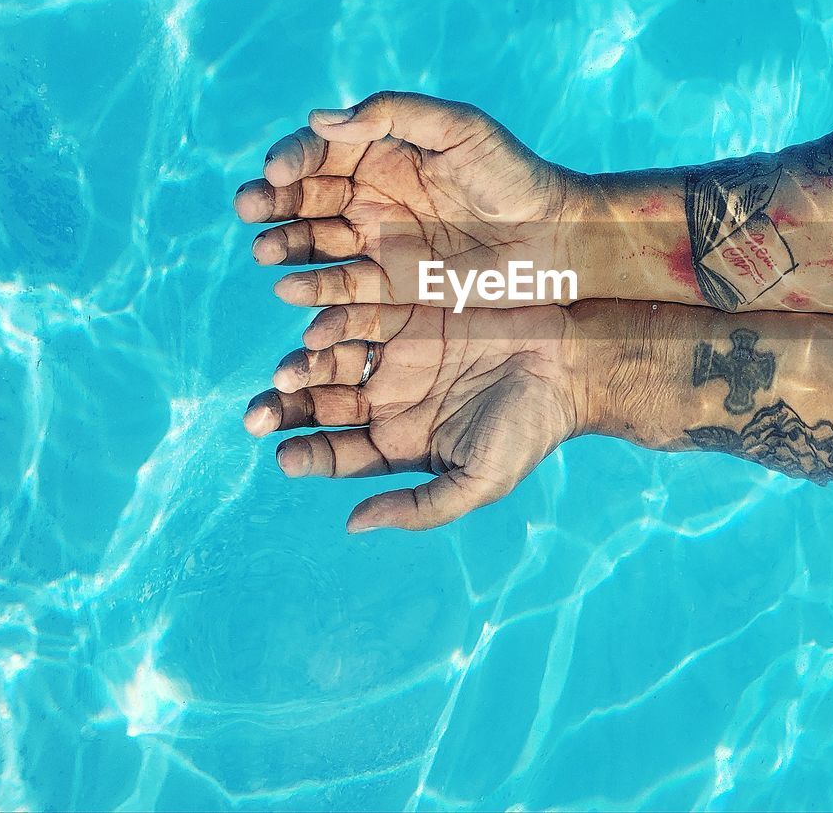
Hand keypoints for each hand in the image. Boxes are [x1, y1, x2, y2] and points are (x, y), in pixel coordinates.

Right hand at [233, 91, 585, 307]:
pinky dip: (314, 293)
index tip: (276, 171)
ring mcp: (377, 245)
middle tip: (252, 210)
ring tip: (267, 251)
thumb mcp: (461, 129)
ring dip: (285, 246)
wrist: (556, 240)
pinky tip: (292, 292)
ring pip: (314, 244)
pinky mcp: (391, 290)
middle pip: (305, 199)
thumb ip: (395, 115)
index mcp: (382, 154)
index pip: (320, 152)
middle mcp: (370, 198)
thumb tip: (321, 119)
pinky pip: (342, 292)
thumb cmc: (514, 174)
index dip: (292, 159)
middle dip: (273, 203)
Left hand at [242, 304, 581, 529]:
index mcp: (399, 443)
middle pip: (322, 406)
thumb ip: (420, 506)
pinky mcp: (408, 308)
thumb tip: (354, 524)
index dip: (308, 456)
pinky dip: (333, 320)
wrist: (574, 364)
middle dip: (286, 411)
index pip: (337, 455)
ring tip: (285, 373)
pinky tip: (314, 327)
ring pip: (331, 359)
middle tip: (258, 413)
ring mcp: (396, 351)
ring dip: (303, 366)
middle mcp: (388, 398)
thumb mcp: (479, 481)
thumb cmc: (531, 429)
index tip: (286, 456)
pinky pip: (359, 313)